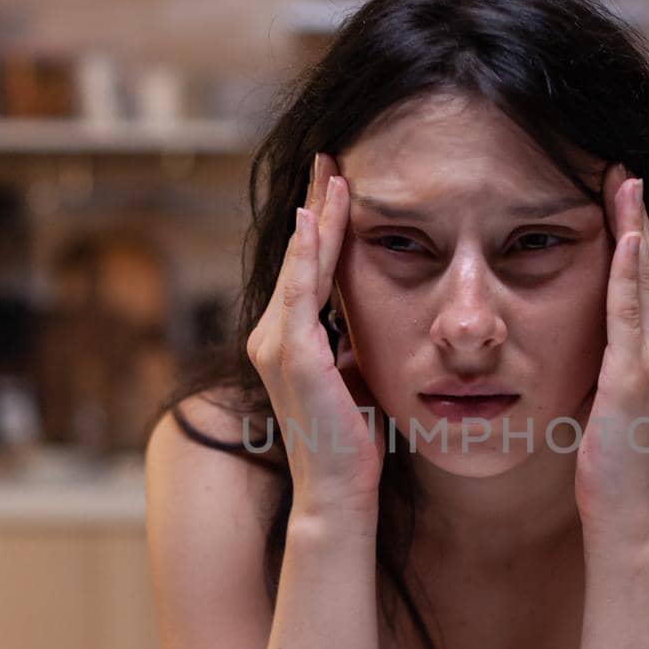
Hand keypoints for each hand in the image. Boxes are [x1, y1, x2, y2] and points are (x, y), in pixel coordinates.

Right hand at [246, 152, 386, 524]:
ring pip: (299, 264)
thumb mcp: (356, 377)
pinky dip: (307, 252)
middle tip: (330, 156)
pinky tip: (314, 217)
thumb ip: (353, 344)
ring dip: (316, 215)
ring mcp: (278, 345)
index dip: (323, 224)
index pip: (308, 268)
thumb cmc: (354, 442)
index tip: (338, 183)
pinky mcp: (293, 355)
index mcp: (289, 340)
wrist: (340, 492)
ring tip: (331, 172)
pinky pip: (300, 292)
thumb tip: (375, 320)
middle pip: (298, 255)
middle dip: (315, 204)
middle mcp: (273, 337)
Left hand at [573, 164, 648, 540]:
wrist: (626, 513)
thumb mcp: (608, 400)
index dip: (639, 233)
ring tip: (625, 182)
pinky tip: (626, 237)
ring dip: (636, 228)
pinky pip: (632, 313)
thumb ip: (607, 364)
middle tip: (624, 167)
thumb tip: (587, 342)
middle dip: (640, 216)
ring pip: (648, 280)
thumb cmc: (613, 464)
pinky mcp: (634, 377)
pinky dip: (630, 272)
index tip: (622, 191)